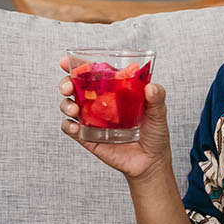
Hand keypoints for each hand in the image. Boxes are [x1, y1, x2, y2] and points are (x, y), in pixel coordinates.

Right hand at [57, 68, 171, 181]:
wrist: (150, 162)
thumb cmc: (155, 133)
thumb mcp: (158, 113)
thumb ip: (157, 99)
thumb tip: (151, 87)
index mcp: (113, 90)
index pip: (93, 73)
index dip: (77, 65)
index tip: (65, 62)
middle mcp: (99, 102)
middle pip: (74, 87)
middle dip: (66, 83)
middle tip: (68, 87)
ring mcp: (92, 120)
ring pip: (68, 105)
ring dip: (65, 104)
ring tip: (74, 110)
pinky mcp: (88, 137)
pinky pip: (71, 129)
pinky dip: (68, 126)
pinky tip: (75, 127)